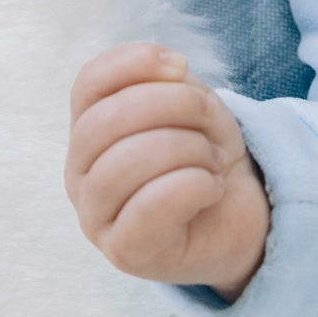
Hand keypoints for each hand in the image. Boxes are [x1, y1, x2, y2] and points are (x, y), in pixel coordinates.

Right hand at [66, 41, 270, 299]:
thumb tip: (171, 69)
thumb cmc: (202, 152)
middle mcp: (80, 173)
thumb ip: (167, 81)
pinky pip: (149, 209)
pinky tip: (212, 187)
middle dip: (172, 106)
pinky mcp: (124, 253)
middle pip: (104, 122)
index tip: (181, 66)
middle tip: (209, 119)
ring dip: (186, 148)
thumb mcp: (188, 102)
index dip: (135, 63)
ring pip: (122, 164)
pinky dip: (193, 186)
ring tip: (213, 158)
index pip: (89, 82)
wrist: (237, 211)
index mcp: (88, 129)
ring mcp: (95, 216)